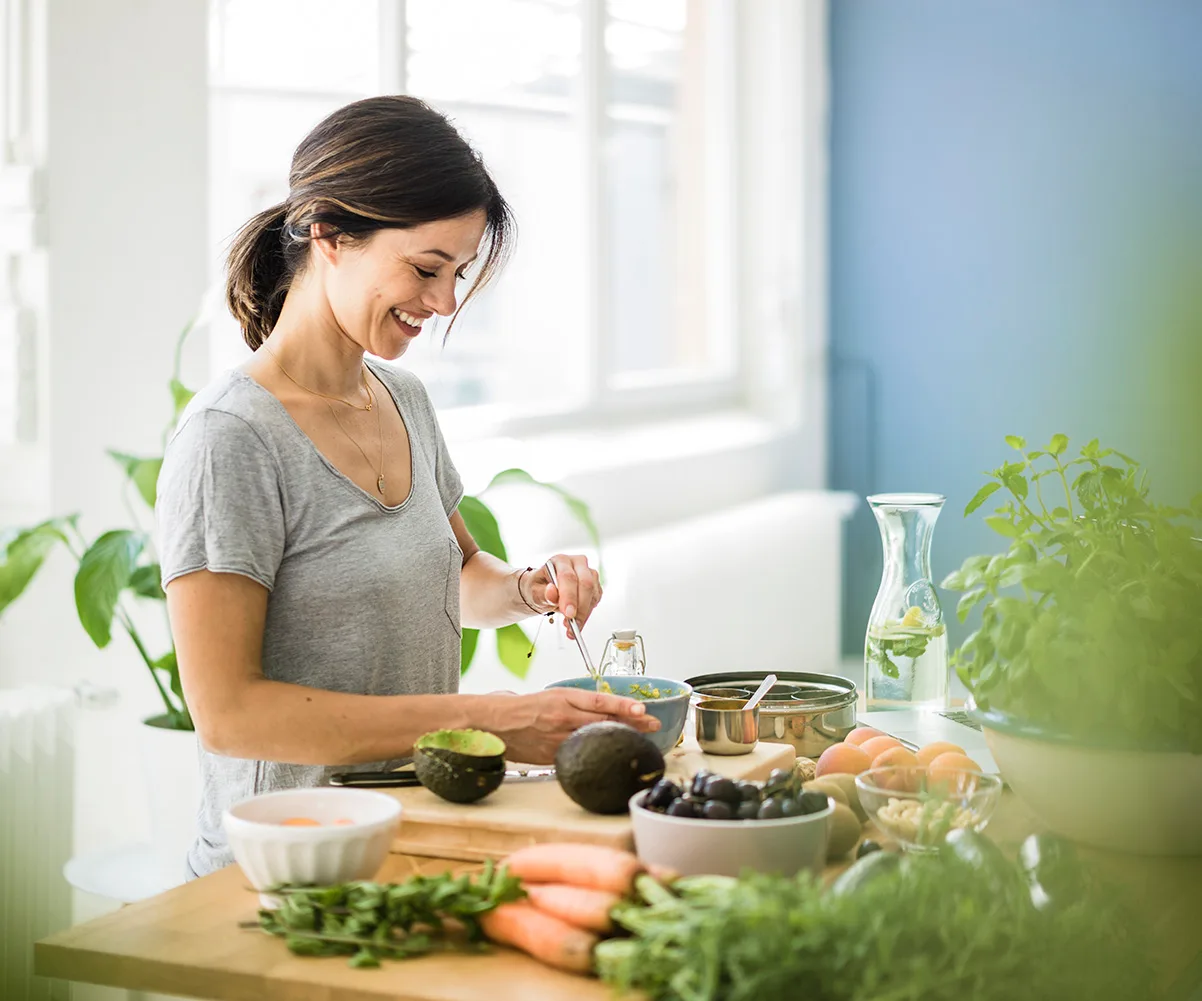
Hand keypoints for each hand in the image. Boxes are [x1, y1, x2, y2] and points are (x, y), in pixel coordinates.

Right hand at [484, 688, 659, 764]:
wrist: (495, 723)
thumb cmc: (524, 707)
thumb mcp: (552, 696)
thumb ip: (577, 703)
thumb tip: (606, 708)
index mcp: (563, 698)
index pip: (599, 700)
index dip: (623, 705)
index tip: (643, 708)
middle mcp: (563, 717)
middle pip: (604, 721)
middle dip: (632, 722)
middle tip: (654, 723)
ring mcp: (558, 738)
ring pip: (595, 739)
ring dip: (620, 738)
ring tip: (642, 738)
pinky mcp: (552, 756)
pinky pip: (579, 754)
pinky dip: (597, 754)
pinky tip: (611, 755)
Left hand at [522, 554, 602, 638]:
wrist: (544, 590)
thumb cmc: (539, 587)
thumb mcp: (535, 592)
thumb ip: (543, 593)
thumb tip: (551, 592)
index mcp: (561, 560)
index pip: (568, 577)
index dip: (569, 596)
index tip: (569, 613)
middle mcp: (577, 563)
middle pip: (585, 583)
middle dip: (580, 607)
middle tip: (573, 624)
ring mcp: (589, 573)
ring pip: (593, 593)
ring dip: (584, 613)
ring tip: (571, 627)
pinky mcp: (595, 585)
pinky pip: (595, 600)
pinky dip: (587, 614)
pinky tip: (577, 621)